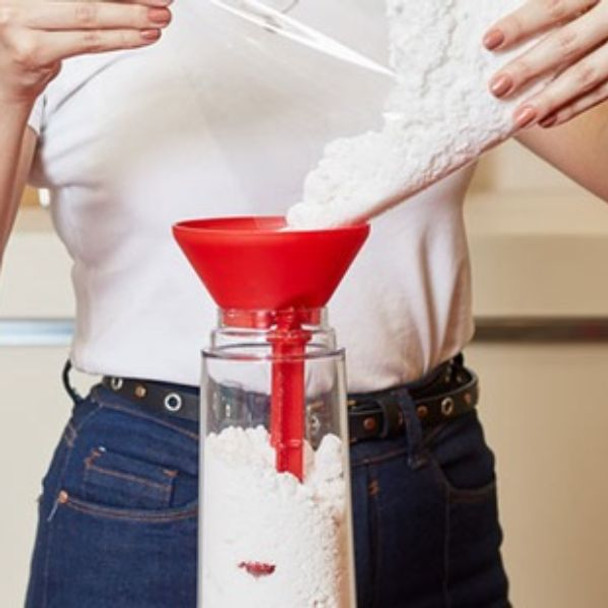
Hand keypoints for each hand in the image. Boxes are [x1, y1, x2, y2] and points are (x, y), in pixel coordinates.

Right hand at [0, 0, 171, 104]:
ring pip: (87, 15)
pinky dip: (119, 39)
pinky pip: (85, 42)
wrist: (1, 84)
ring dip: (130, 18)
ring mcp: (18, 20)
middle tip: (163, 0)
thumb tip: (130, 2)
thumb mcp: (50, 13)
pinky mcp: (29, 49)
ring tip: (160, 19)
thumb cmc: (30, 43)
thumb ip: (80, 4)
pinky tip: (143, 37)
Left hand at [484, 0, 607, 128]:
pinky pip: (606, 89)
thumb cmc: (603, 1)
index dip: (523, 22)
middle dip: (530, 67)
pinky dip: (576, 106)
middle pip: (569, 42)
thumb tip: (518, 2)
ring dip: (552, 98)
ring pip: (589, 72)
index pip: (557, 3)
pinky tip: (547, 121)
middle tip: (496, 87)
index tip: (488, 41)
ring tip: (519, 118)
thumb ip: (563, 2)